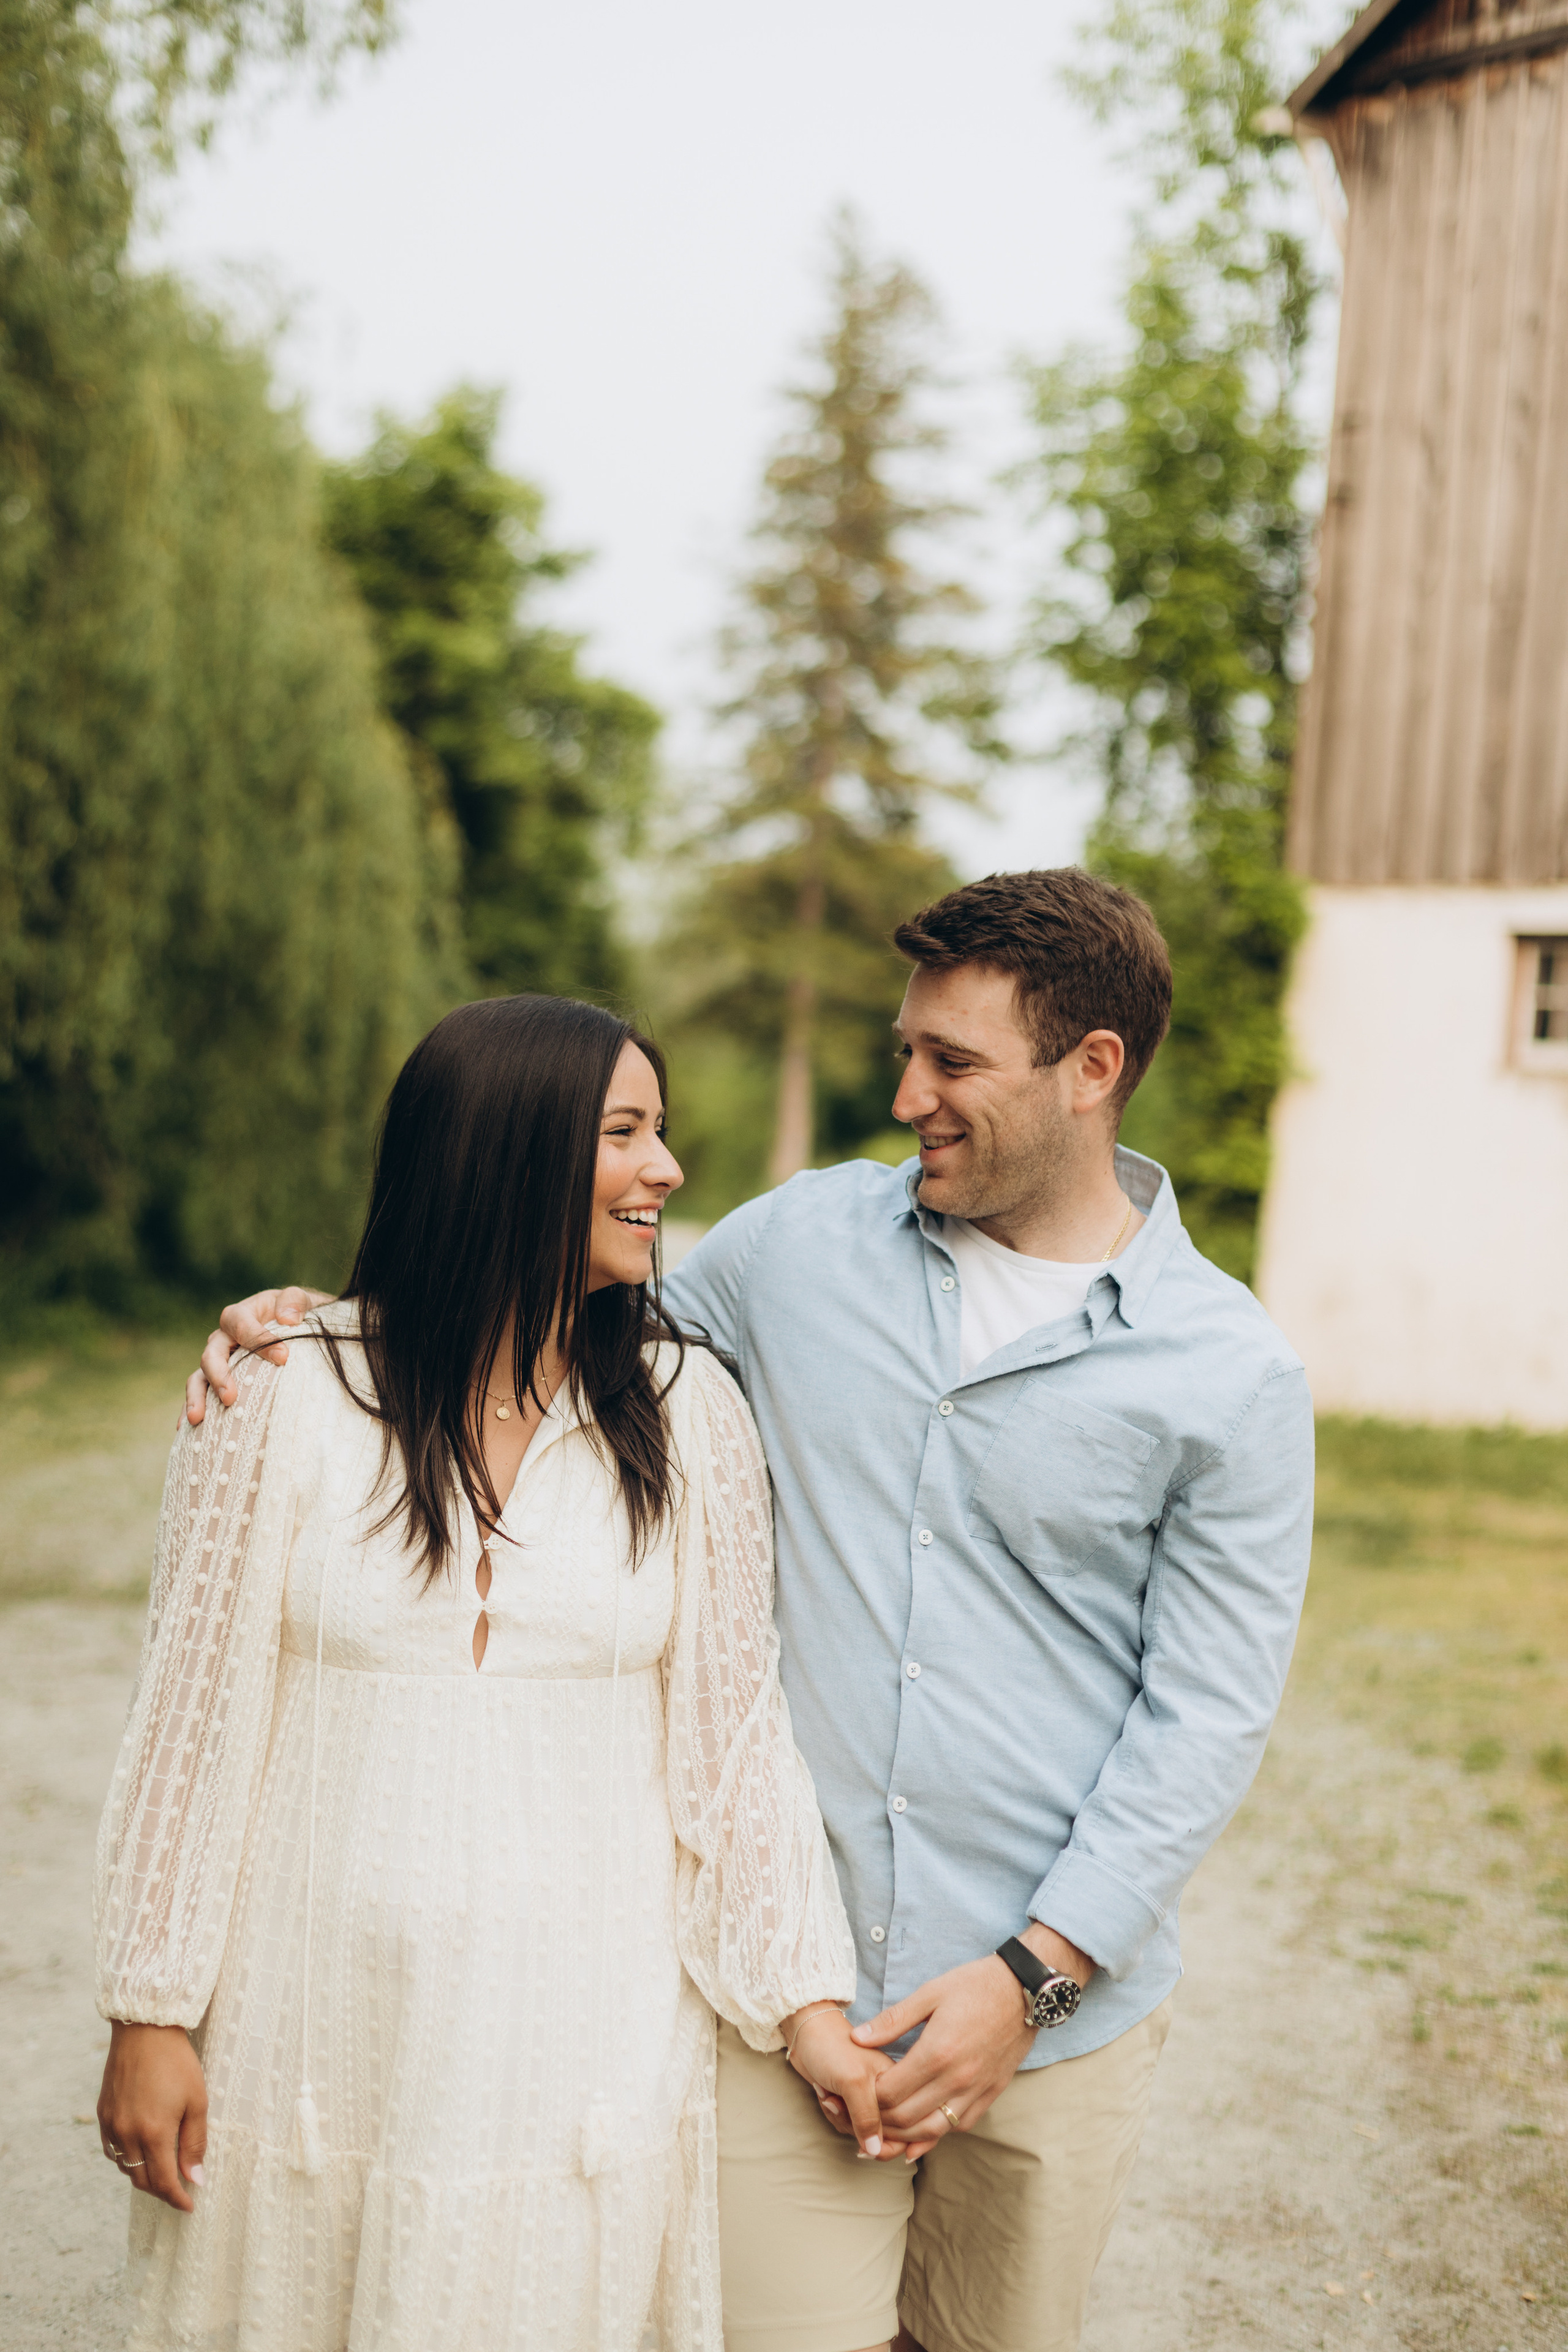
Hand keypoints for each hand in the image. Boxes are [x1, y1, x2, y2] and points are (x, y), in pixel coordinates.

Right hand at [97, 2021, 207, 2211]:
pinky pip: (112, 2149)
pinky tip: (140, 2152)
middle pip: (142, 2179)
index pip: (163, 2182)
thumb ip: (194, 2144)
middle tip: (179, 2191)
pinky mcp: (103, 2114)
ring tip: (162, 2173)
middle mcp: (127, 2134)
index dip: (177, 2198)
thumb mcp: (197, 2101)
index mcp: (153, 2133)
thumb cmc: (177, 2062)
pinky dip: (126, 2159)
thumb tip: (195, 2179)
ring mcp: (111, 2124)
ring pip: (125, 2167)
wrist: (145, 2029)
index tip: (189, 2206)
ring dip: (143, 2176)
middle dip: (161, 2191)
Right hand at [183, 1286, 331, 1425]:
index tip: (284, 1358)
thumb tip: (287, 1319)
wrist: (297, 1328)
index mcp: (241, 1315)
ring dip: (197, 1398)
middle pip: (212, 1354)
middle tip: (230, 1397)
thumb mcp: (302, 1301)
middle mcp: (223, 1338)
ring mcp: (219, 1361)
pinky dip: (192, 1409)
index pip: (242, 1325)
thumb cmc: (298, 1315)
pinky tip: (187, 1431)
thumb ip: (295, 1301)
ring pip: (199, 1377)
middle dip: (218, 1376)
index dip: (260, 1340)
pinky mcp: (219, 1381)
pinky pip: (202, 1395)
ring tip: (198, 1419)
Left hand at [782, 2005, 891, 2158]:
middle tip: (837, 2102)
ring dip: (843, 2122)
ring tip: (829, 2097)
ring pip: (867, 2136)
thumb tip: (875, 2151)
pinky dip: (837, 2119)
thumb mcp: (853, 2081)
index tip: (852, 2110)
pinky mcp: (858, 2104)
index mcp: (902, 2081)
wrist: (806, 2034)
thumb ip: (867, 2116)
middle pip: (887, 2137)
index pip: (907, 2127)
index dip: (880, 2131)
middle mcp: (894, 2092)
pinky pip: (852, 2129)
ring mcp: (876, 2099)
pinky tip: (827, 2099)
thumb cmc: (833, 2048)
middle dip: (856, 2127)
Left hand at [849, 1925, 1093, 2143]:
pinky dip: (937, 2133)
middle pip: (907, 2118)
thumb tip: (857, 2038)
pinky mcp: (991, 2093)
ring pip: (933, 2130)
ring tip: (887, 2130)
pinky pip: (959, 2126)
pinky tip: (921, 2130)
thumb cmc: (975, 1985)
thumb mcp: (930, 1992)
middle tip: (866, 2113)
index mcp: (937, 2052)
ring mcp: (976, 2090)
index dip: (868, 2097)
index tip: (859, 2090)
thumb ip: (893, 2019)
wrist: (1025, 1990)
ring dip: (906, 2136)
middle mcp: (957, 2078)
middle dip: (881, 2121)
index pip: (890, 2093)